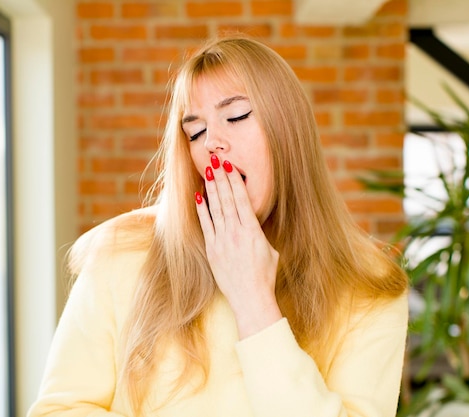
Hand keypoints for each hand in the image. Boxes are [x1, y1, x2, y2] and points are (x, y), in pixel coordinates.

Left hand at [195, 154, 281, 338]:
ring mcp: (222, 241)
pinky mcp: (212, 250)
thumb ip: (259, 233)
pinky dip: (201, 210)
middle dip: (221, 178)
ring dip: (211, 188)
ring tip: (208, 171)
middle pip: (227, 199)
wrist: (251, 298)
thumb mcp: (270, 250)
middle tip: (216, 160)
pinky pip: (205, 225)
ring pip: (215, 209)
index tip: (230, 166)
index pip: (241, 199)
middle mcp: (236, 232)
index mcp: (253, 230)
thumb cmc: (265, 276)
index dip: (235, 181)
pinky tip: (198, 196)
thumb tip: (252, 222)